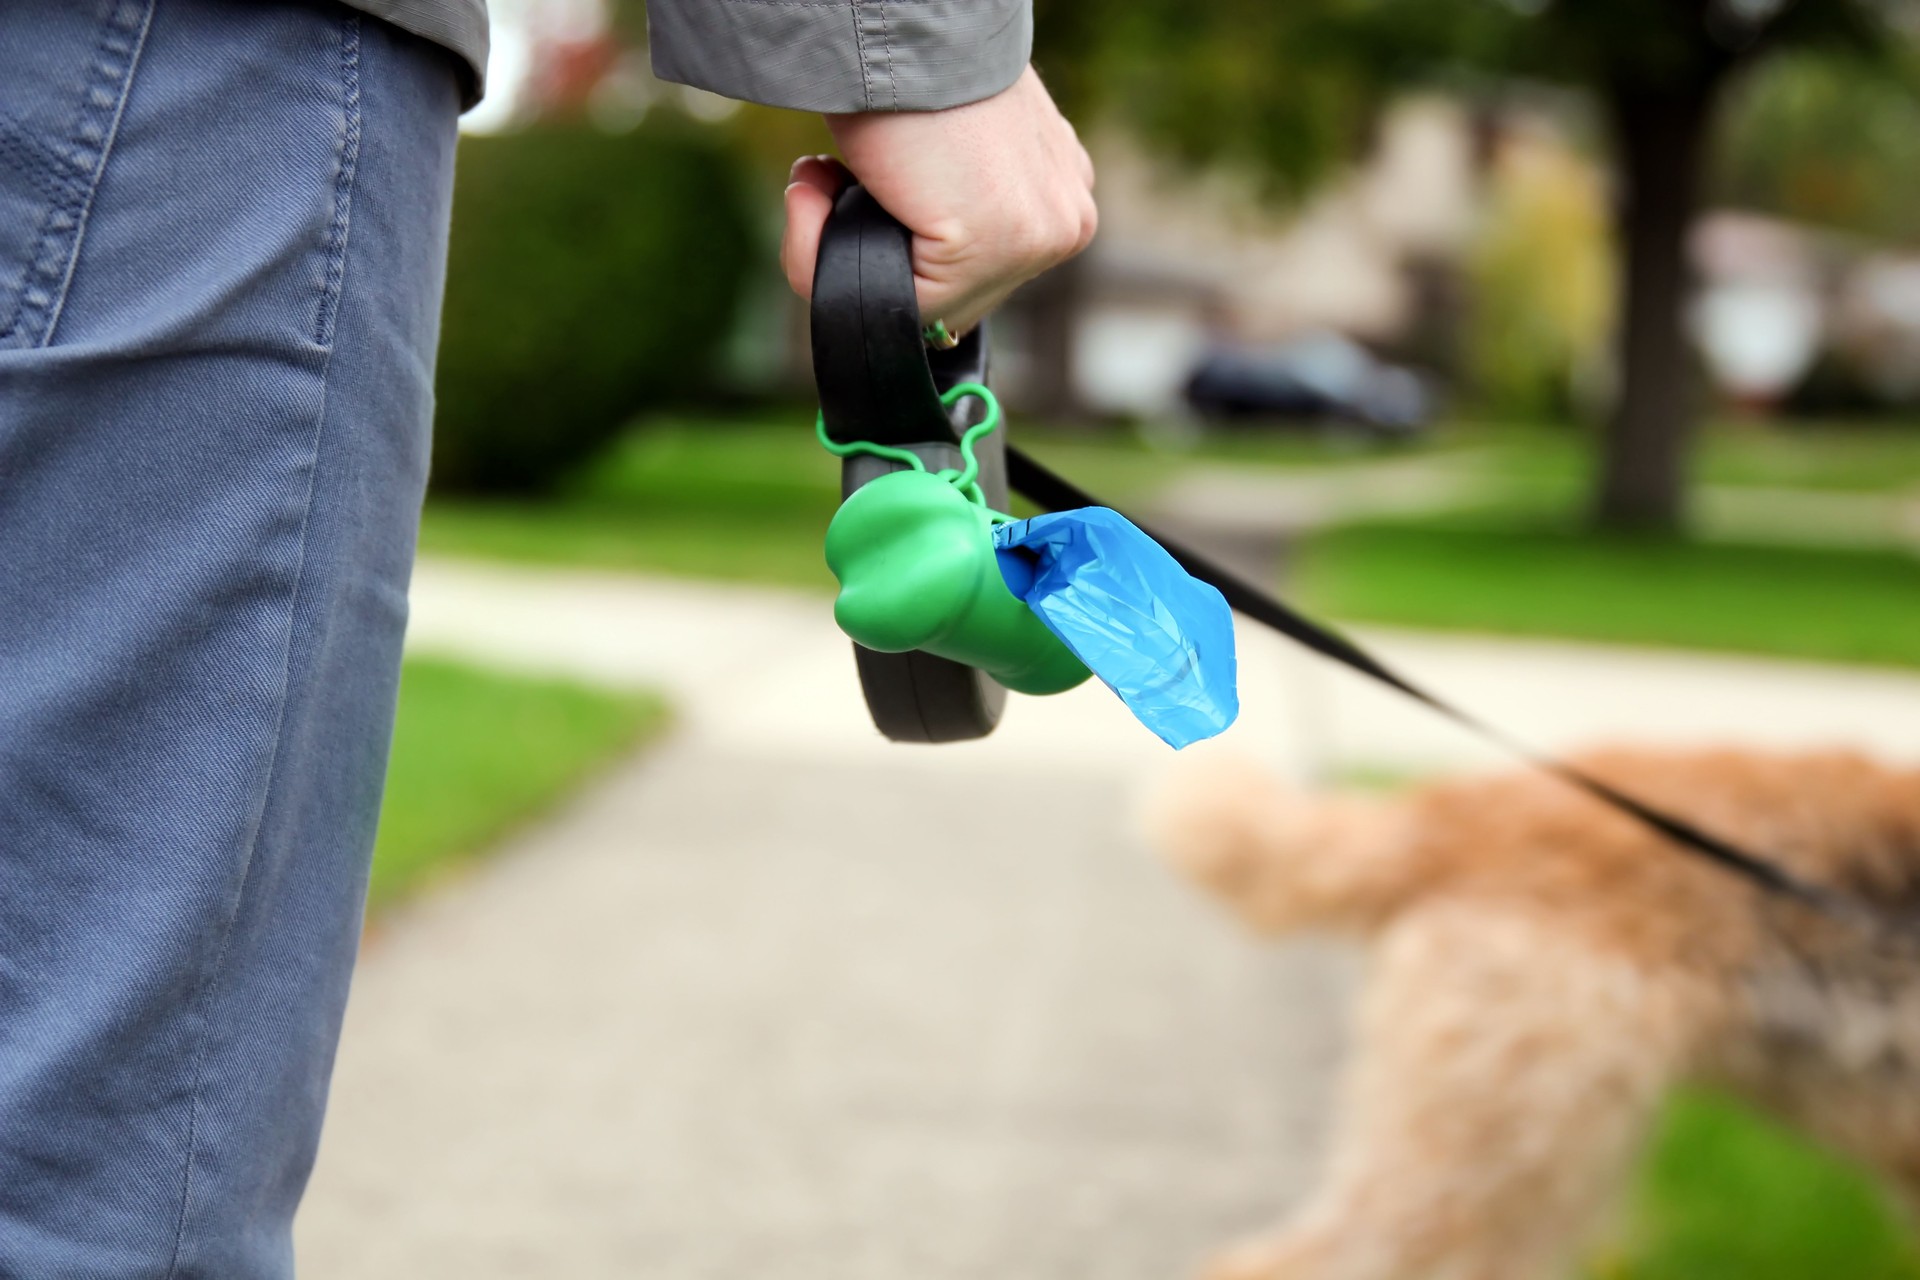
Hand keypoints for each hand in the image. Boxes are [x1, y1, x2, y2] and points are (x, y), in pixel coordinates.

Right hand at [781, 66, 1096, 337]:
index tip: (854, 192)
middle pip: (949, 300)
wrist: (897, 15)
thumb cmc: (906, 70)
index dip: (898, 250)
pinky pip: (893, 305)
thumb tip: (898, 251)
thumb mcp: (949, 155)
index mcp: (1064, 200)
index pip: (976, 278)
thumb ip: (951, 204)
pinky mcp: (991, 244)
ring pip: (917, 309)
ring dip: (835, 250)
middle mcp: (1066, 223)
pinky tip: (814, 187)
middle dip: (870, 250)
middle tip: (821, 184)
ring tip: (816, 182)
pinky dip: (822, 256)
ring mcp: (1038, 238)